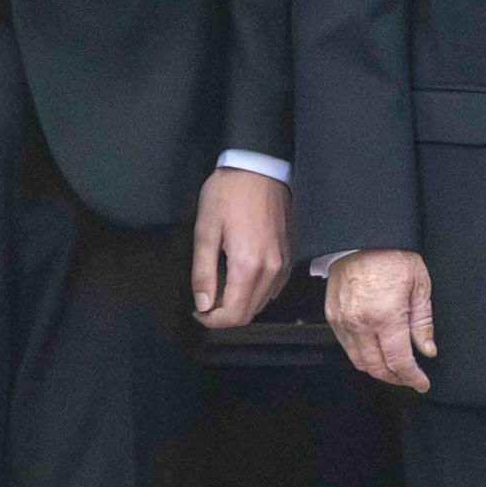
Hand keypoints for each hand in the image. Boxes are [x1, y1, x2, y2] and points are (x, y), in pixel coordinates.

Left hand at [192, 168, 290, 327]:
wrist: (258, 166)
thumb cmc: (228, 193)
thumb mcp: (205, 231)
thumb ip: (203, 272)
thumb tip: (203, 304)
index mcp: (248, 265)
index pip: (233, 314)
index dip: (211, 320)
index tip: (198, 310)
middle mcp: (271, 269)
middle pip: (249, 314)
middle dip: (224, 315)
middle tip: (205, 302)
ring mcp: (283, 263)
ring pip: (262, 303)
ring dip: (240, 304)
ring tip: (220, 289)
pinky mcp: (288, 255)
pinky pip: (274, 288)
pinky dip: (256, 292)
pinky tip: (240, 279)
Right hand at [326, 248, 434, 392]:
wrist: (363, 237)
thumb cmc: (394, 256)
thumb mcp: (419, 286)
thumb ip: (422, 323)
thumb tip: (426, 350)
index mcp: (386, 317)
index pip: (399, 361)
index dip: (412, 378)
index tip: (422, 384)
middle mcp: (361, 323)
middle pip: (377, 367)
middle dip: (396, 378)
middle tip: (410, 378)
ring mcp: (343, 321)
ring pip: (359, 361)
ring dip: (377, 370)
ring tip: (394, 368)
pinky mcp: (332, 316)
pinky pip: (346, 346)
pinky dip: (361, 355)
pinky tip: (375, 351)